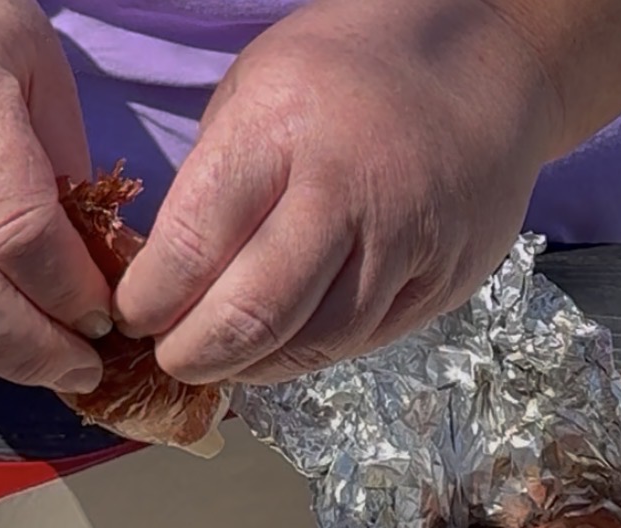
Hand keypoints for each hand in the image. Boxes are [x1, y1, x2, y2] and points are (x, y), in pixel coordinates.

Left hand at [113, 0, 562, 385]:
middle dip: (194, 355)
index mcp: (282, 130)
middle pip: (255, 315)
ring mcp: (404, 245)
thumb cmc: (351, 74)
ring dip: (253, 366)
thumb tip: (170, 279)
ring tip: (224, 358)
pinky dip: (311, 352)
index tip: (132, 313)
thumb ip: (215, 182)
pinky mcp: (441, 283)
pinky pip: (362, 341)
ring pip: (312, 345)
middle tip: (171, 358)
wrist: (488, 69)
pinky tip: (284, 344)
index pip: (194, 245)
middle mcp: (347, 193)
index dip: (149, 300)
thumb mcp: (259, 87)